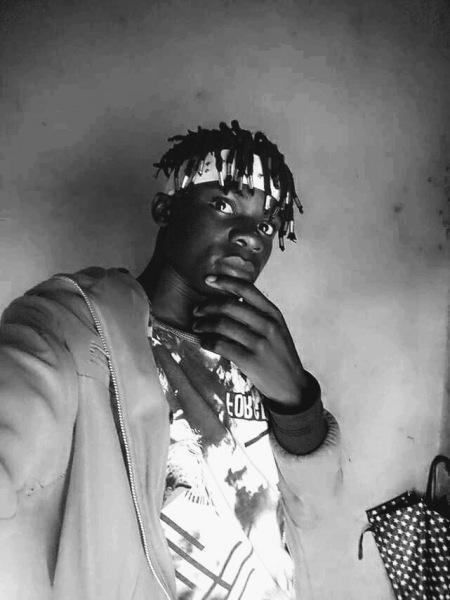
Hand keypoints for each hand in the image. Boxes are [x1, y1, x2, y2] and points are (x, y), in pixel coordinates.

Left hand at [192, 275, 307, 409]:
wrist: (292, 386)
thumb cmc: (280, 355)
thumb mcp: (276, 329)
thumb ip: (258, 314)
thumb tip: (228, 300)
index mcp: (274, 313)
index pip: (247, 288)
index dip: (225, 281)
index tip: (208, 279)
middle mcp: (268, 325)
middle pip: (230, 306)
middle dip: (208, 306)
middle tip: (197, 310)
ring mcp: (259, 343)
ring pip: (223, 325)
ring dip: (204, 324)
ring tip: (197, 327)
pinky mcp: (250, 361)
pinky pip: (221, 346)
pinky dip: (207, 342)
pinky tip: (203, 342)